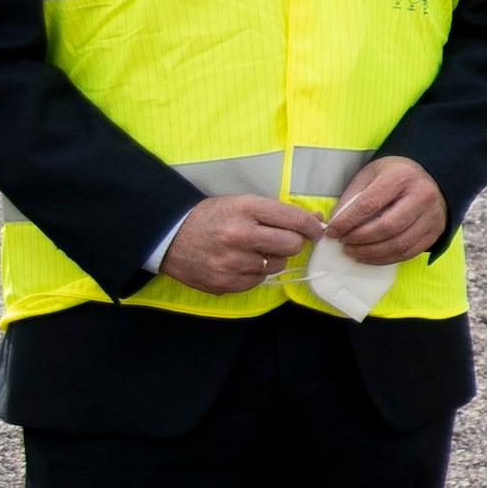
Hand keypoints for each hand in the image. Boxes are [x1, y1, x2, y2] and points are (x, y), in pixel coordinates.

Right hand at [165, 192, 318, 297]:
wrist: (170, 237)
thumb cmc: (211, 217)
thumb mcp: (242, 204)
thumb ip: (279, 212)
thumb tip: (316, 220)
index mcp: (246, 209)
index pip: (295, 220)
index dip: (311, 226)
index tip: (315, 230)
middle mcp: (240, 235)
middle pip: (292, 245)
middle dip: (291, 242)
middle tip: (279, 240)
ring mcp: (232, 262)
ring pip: (278, 265)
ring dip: (272, 258)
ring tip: (252, 250)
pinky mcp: (226, 283)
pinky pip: (260, 280)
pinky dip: (255, 272)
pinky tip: (239, 262)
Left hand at [323, 156, 450, 268]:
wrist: (428, 177)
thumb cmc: (394, 176)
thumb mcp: (370, 175)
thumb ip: (352, 198)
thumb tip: (336, 225)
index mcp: (402, 177)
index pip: (369, 204)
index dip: (347, 222)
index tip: (332, 231)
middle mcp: (422, 196)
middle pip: (387, 227)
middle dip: (360, 239)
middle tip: (343, 243)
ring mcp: (432, 215)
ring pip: (399, 244)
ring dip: (371, 253)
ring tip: (353, 252)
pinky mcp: (436, 231)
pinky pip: (409, 252)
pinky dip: (386, 258)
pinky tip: (370, 256)